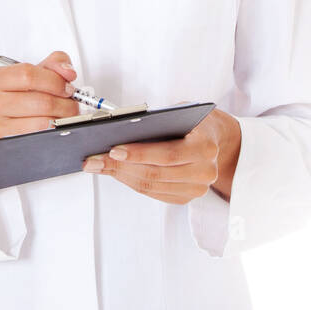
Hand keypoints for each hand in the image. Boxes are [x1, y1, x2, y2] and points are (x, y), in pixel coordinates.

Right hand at [0, 51, 81, 177]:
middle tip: (73, 105)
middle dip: (64, 104)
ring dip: (61, 120)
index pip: (28, 75)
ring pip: (40, 122)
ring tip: (66, 116)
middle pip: (38, 101)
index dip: (54, 81)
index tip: (68, 88)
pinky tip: (54, 127)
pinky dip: (50, 133)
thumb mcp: (32, 74)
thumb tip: (68, 72)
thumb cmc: (16, 96)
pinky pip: (35, 138)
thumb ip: (53, 64)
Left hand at [82, 111, 234, 203]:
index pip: (168, 155)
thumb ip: (156, 123)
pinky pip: (154, 192)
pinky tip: (114, 172)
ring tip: (97, 165)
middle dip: (120, 167)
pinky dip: (131, 182)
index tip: (113, 150)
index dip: (138, 154)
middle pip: (156, 174)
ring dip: (120, 176)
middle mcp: (205, 171)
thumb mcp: (179, 112)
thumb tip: (117, 132)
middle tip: (94, 160)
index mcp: (205, 146)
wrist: (216, 138)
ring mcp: (197, 188)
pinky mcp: (186, 197)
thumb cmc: (193, 121)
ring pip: (151, 186)